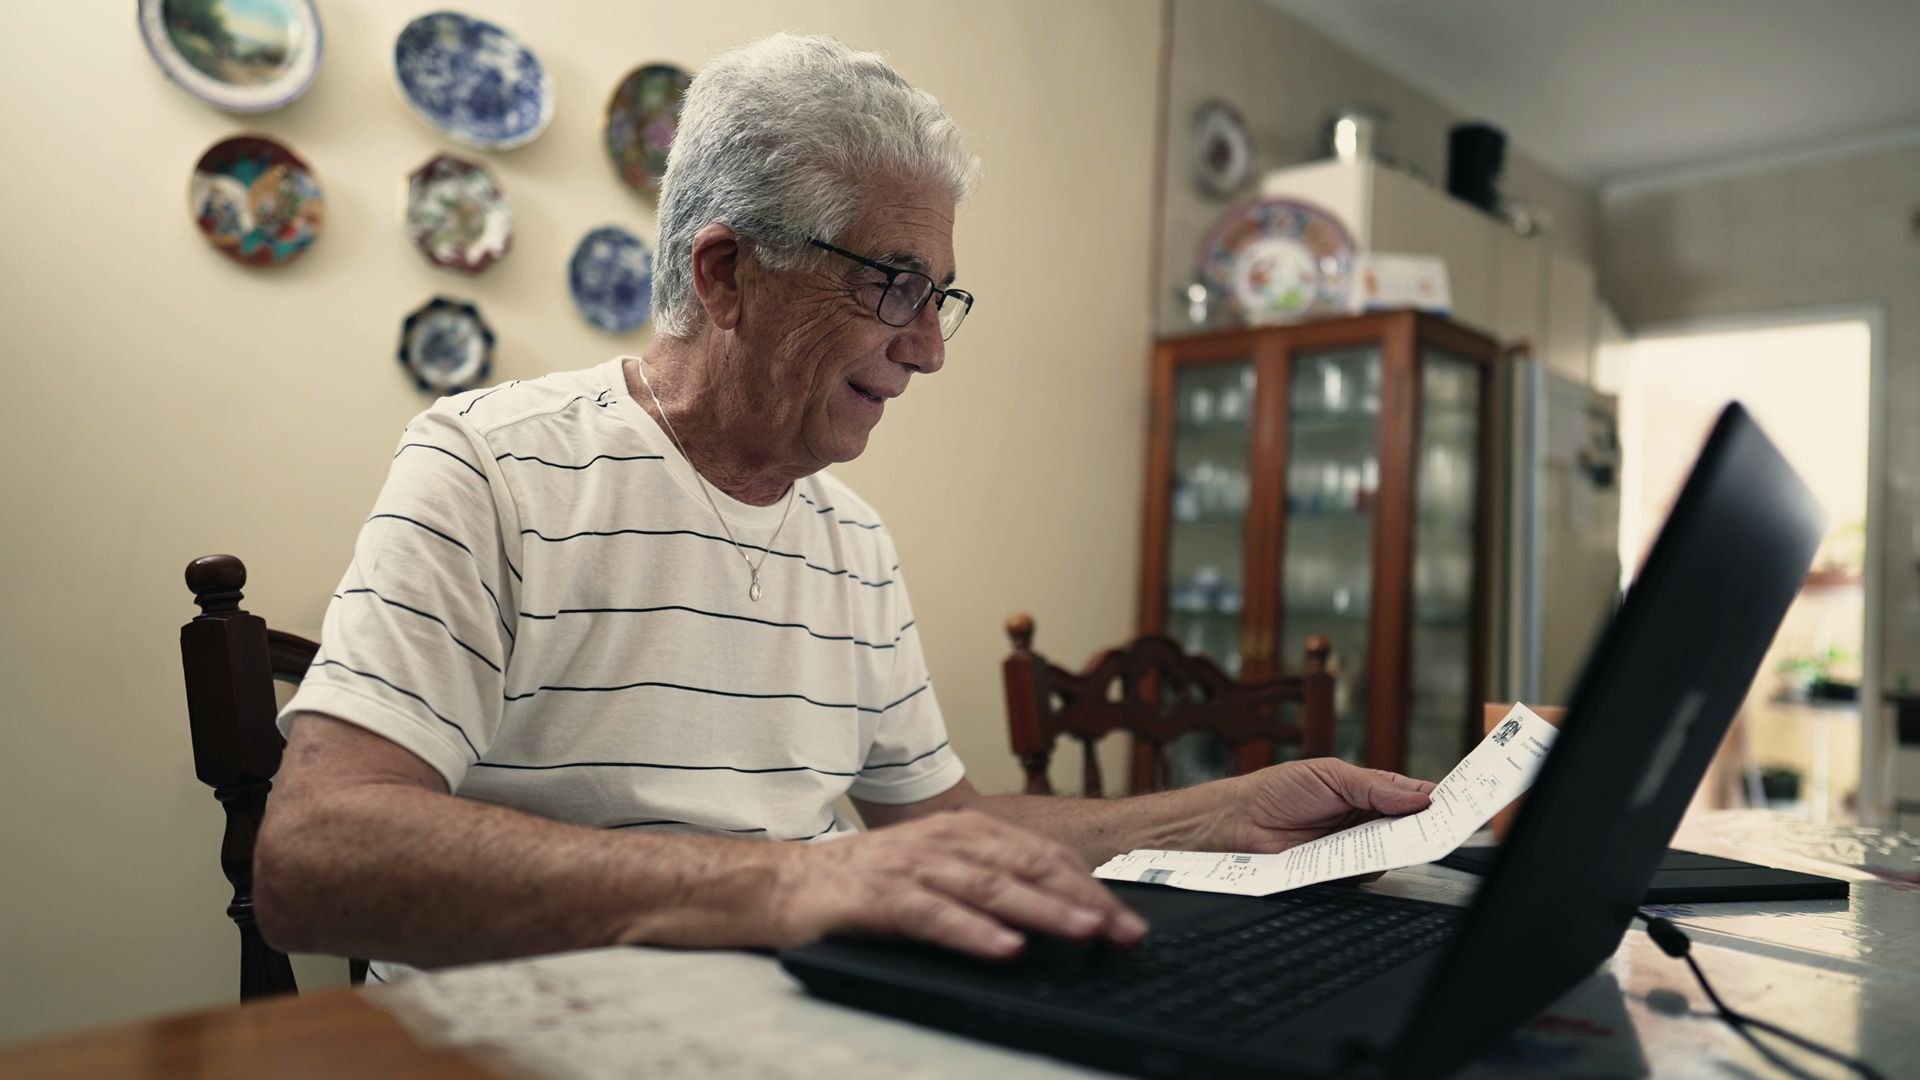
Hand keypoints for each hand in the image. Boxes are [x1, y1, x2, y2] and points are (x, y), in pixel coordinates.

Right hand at [772, 809, 1148, 959]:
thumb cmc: (864, 885)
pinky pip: (934, 915)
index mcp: (965, 832)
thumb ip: (988, 884)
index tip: (1126, 918)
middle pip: (1027, 867)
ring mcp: (912, 866)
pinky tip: (1005, 948)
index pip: (1041, 855)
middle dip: (1082, 899)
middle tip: (1124, 930)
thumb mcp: (937, 874)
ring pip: (990, 888)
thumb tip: (1057, 912)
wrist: (782, 883)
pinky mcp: (879, 896)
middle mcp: (944, 842)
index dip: (1088, 885)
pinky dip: (973, 932)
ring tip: (1083, 931)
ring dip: (1042, 910)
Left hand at [1227, 758, 1433, 854]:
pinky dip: (1369, 863)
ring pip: (1392, 850)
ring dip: (1397, 844)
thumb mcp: (1330, 775)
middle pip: (1408, 825)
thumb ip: (1374, 786)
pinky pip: (1367, 870)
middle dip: (1422, 824)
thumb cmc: (1279, 789)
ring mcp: (1354, 845)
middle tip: (1434, 823)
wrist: (1241, 820)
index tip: (1452, 802)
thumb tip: (1418, 795)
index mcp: (1368, 789)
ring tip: (1397, 835)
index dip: (1433, 798)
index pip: (1411, 794)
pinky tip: (1362, 853)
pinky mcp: (1341, 870)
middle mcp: (1365, 819)